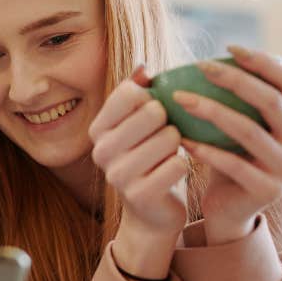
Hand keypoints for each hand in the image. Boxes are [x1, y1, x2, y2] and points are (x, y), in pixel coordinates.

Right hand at [88, 67, 187, 279]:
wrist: (151, 213)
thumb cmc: (148, 159)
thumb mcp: (137, 126)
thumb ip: (138, 94)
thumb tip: (144, 67)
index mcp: (98, 129)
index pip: (130, 92)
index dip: (152, 97)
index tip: (155, 112)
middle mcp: (101, 150)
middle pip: (153, 111)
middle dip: (170, 121)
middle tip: (166, 136)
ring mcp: (117, 174)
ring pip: (169, 136)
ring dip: (179, 143)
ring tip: (170, 153)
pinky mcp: (139, 194)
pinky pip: (178, 163)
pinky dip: (183, 164)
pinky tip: (173, 172)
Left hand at [175, 48, 281, 243]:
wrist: (231, 208)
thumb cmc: (236, 156)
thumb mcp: (248, 123)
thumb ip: (256, 94)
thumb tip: (260, 53)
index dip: (262, 61)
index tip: (228, 47)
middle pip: (270, 101)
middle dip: (234, 79)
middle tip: (200, 66)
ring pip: (248, 131)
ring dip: (210, 110)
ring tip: (180, 98)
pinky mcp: (266, 190)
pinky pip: (232, 163)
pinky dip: (204, 149)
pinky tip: (181, 137)